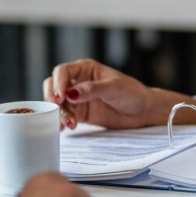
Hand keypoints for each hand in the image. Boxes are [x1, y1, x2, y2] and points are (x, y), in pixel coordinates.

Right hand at [42, 58, 173, 130]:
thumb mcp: (114, 88)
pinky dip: (62, 121)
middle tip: (58, 109)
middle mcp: (78, 81)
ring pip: (58, 103)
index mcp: (86, 69)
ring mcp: (78, 98)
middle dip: (52, 98)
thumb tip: (71, 94)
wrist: (143, 111)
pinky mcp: (80, 113)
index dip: (58, 82)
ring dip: (59, 113)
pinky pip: (65, 116)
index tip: (60, 97)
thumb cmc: (132, 92)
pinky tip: (65, 128)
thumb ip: (92, 89)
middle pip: (54, 85)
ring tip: (70, 123)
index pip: (63, 71)